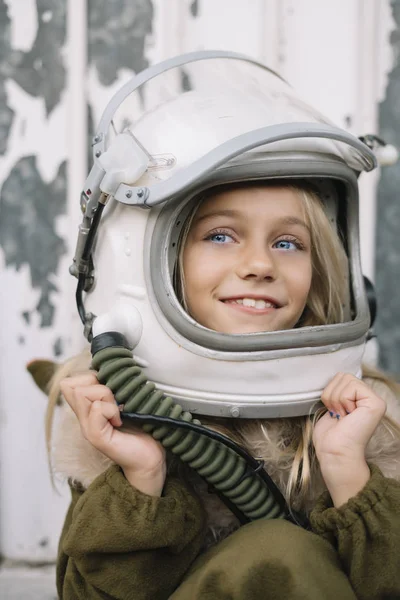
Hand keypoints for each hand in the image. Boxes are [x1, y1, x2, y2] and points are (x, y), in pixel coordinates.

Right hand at [60, 372, 165, 495]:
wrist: (150, 457)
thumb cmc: (141, 428)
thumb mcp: (123, 401)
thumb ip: (111, 388)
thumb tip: (106, 369)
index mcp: (87, 407)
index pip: (69, 382)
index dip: (90, 377)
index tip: (111, 390)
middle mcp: (83, 417)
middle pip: (72, 384)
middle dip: (98, 384)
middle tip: (115, 401)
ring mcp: (87, 428)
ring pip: (83, 393)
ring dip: (106, 396)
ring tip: (118, 411)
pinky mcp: (96, 437)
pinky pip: (97, 409)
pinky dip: (112, 410)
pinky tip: (120, 421)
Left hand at [313, 373, 385, 505]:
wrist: (334, 452)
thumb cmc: (330, 436)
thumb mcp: (331, 406)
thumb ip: (336, 391)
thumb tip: (333, 379)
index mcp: (359, 398)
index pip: (341, 377)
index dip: (330, 392)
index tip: (333, 412)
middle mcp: (370, 397)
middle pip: (343, 375)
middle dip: (332, 394)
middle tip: (337, 414)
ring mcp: (374, 400)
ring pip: (346, 379)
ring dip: (336, 399)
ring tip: (342, 416)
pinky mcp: (375, 403)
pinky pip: (351, 387)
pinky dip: (342, 401)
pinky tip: (347, 416)